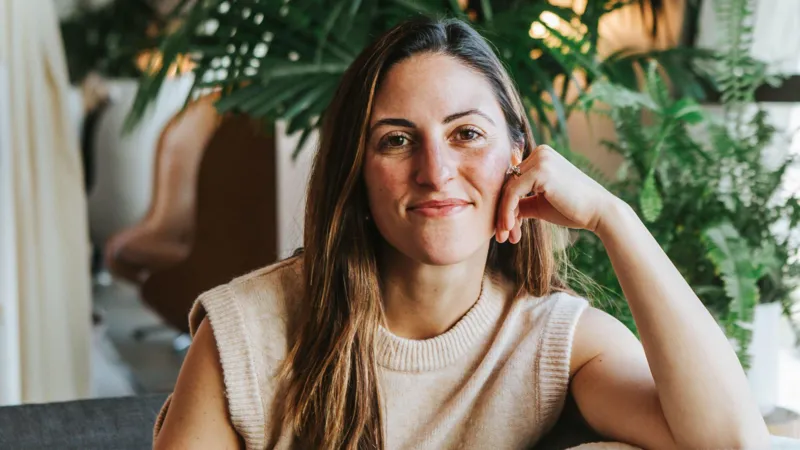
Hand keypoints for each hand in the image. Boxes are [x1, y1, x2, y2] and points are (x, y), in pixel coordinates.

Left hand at [495, 145, 617, 242]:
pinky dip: (507, 212)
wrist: (599, 213)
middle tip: (502, 236)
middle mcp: (539, 153)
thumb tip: (499, 210)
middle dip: (503, 213)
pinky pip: (512, 193)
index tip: (505, 229)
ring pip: (507, 190)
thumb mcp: (540, 204)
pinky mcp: (540, 171)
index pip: (512, 181)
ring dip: (503, 216)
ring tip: (504, 237)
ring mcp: (540, 159)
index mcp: (540, 157)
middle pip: (507, 185)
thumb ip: (521, 202)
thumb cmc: (572, 209)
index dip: (506, 206)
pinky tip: (509, 229)